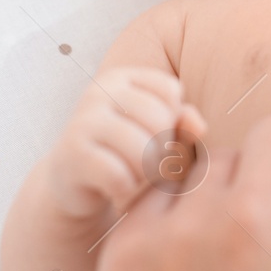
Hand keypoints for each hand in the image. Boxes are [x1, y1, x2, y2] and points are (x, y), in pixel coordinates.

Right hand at [43, 67, 206, 218]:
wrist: (71, 181)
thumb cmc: (124, 152)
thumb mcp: (156, 133)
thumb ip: (183, 123)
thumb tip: (199, 125)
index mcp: (122, 78)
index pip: (170, 91)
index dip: (174, 121)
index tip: (157, 137)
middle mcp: (99, 92)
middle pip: (160, 120)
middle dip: (163, 151)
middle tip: (148, 166)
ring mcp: (83, 121)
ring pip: (142, 150)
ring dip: (146, 174)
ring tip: (135, 178)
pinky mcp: (72, 154)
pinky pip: (118, 176)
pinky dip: (126, 191)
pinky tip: (119, 192)